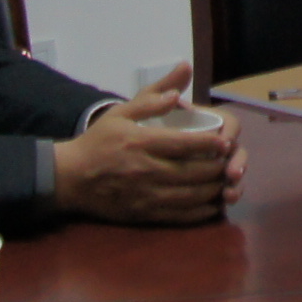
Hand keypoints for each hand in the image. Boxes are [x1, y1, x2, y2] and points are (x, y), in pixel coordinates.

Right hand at [53, 68, 241, 225]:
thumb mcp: (120, 112)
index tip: (226, 141)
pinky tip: (212, 205)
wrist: (70, 178)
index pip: (184, 144)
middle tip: (231, 162)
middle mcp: (146, 170)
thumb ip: (152, 98)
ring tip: (225, 182)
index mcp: (142, 143)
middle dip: (218, 168)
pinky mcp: (143, 214)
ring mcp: (145, 195)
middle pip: (193, 172)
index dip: (210, 144)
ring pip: (190, 196)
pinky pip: (179, 216)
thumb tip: (180, 85)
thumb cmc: (98, 142)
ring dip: (213, 190)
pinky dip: (200, 212)